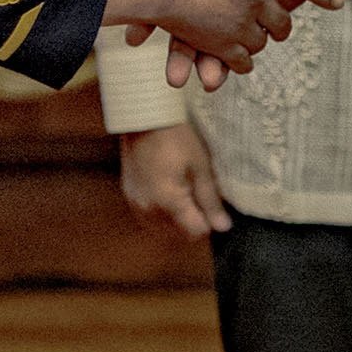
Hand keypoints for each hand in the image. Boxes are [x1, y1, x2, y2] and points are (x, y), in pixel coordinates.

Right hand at [118, 124, 229, 239]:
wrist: (144, 118)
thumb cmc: (176, 138)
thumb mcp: (200, 167)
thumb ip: (210, 200)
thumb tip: (223, 228)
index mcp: (169, 203)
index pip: (195, 232)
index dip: (208, 221)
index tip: (212, 204)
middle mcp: (148, 210)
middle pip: (178, 233)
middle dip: (192, 221)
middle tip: (197, 195)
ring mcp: (135, 204)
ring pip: (162, 227)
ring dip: (175, 218)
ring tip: (182, 192)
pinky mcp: (128, 196)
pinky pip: (148, 216)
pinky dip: (160, 211)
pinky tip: (167, 190)